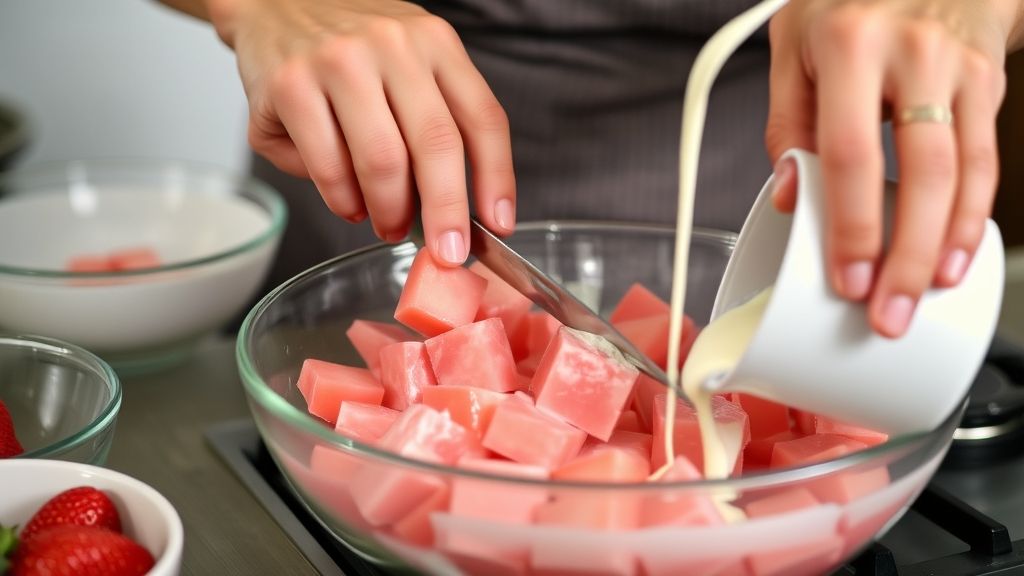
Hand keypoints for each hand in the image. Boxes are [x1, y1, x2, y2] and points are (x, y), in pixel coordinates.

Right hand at [209, 0, 515, 264]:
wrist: (275, 1)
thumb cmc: (351, 44)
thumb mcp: (410, 59)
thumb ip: (437, 117)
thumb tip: (452, 206)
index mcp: (434, 42)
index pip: (483, 118)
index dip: (497, 179)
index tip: (499, 225)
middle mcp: (392, 45)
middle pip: (436, 145)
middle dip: (446, 212)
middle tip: (447, 253)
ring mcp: (338, 62)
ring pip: (382, 162)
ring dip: (389, 211)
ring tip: (389, 226)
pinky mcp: (290, 85)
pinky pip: (328, 166)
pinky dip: (342, 200)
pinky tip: (349, 204)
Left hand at [765, 0, 1020, 337]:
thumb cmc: (848, 3)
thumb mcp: (792, 45)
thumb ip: (787, 121)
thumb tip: (791, 197)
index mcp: (848, 45)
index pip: (850, 153)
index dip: (852, 225)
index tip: (846, 278)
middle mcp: (913, 54)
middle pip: (921, 173)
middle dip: (905, 255)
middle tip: (886, 311)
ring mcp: (960, 68)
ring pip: (965, 173)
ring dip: (945, 247)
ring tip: (919, 297)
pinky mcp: (988, 83)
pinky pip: (986, 160)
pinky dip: (973, 217)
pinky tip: (955, 256)